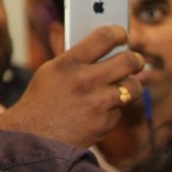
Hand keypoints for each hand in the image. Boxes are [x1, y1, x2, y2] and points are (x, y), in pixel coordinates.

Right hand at [1, 25, 144, 147]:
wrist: (35, 139)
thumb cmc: (41, 102)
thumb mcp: (50, 71)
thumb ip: (72, 55)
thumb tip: (86, 36)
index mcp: (69, 63)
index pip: (104, 37)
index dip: (119, 33)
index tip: (122, 34)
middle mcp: (85, 80)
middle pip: (128, 61)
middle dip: (136, 60)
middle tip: (135, 61)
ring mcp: (98, 102)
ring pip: (132, 87)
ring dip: (130, 86)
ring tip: (121, 86)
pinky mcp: (105, 122)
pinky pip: (120, 110)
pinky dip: (113, 110)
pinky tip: (98, 111)